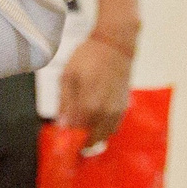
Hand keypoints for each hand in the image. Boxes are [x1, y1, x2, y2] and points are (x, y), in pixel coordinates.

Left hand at [55, 30, 134, 145]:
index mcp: (89, 105)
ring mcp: (117, 111)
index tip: (62, 138)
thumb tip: (62, 125)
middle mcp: (106, 112)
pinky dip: (103, 128)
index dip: (68, 139)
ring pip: (105, 135)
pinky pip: (114, 126)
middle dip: (81, 142)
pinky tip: (94, 118)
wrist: (114, 45)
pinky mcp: (124, 107)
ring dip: (93, 136)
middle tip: (71, 135)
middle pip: (93, 140)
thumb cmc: (87, 57)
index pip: (76, 134)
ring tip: (82, 126)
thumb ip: (64, 103)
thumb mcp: (68, 76)